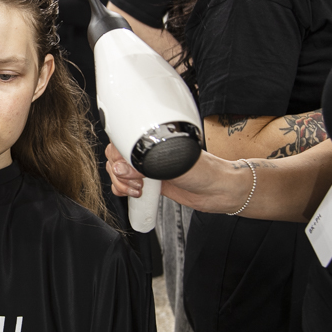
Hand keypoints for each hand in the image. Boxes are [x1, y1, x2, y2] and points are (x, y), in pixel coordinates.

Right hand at [107, 143, 248, 213]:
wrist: (217, 190)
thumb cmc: (202, 171)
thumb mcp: (174, 160)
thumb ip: (145, 163)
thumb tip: (121, 169)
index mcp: (152, 138)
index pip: (121, 140)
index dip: (119, 156)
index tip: (130, 168)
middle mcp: (147, 150)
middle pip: (115, 157)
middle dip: (120, 172)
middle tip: (138, 181)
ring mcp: (146, 167)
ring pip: (117, 172)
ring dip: (121, 183)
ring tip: (139, 189)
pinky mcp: (148, 182)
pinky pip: (124, 185)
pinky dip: (122, 190)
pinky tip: (136, 194)